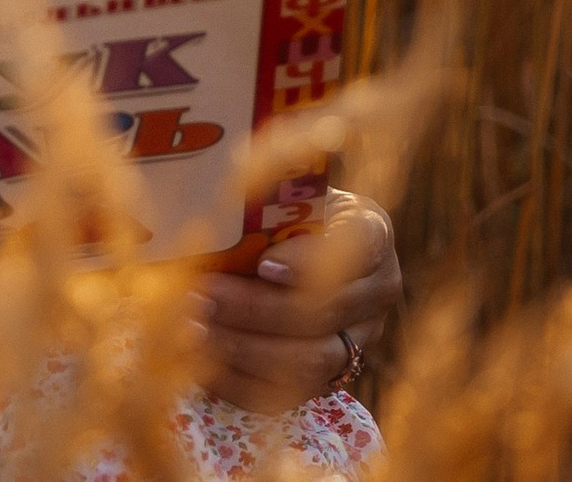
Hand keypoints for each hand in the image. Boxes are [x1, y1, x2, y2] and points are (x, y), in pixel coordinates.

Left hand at [196, 189, 400, 411]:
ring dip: (247, 347)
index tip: (262, 264)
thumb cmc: (284, 205)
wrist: (299, 242)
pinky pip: (291, 393)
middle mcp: (377, 291)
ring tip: (194, 326)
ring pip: (311, 360)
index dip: (310, 258)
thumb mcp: (284, 187)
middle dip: (259, 309)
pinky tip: (201, 361)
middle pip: (325, 311)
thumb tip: (217, 179)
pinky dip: (243, 379)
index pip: (357, 246)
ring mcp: (361, 339)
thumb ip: (267, 189)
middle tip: (204, 295)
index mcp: (370, 232)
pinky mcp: (332, 376)